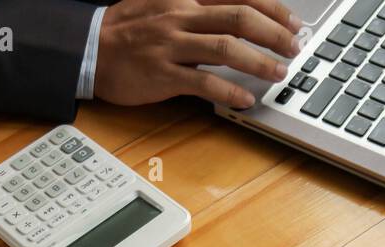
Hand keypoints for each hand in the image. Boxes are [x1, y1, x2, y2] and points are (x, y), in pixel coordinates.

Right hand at [95, 0, 303, 110]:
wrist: (88, 48)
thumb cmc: (128, 29)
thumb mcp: (164, 3)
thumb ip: (200, 8)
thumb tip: (238, 19)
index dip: (272, 8)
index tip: (293, 22)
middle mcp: (181, 15)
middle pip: (240, 18)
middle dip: (275, 34)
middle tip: (296, 48)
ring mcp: (172, 45)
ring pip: (226, 48)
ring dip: (259, 62)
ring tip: (279, 73)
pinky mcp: (162, 75)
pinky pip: (202, 82)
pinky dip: (229, 91)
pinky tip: (245, 99)